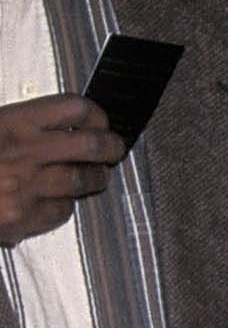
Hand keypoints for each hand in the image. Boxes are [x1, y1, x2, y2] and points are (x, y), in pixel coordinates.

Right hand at [0, 96, 123, 247]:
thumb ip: (18, 125)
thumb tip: (61, 123)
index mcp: (12, 122)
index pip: (73, 107)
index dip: (95, 113)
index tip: (100, 119)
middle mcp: (25, 152)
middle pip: (90, 144)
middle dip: (110, 146)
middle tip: (115, 148)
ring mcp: (27, 188)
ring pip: (83, 180)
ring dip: (96, 177)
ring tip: (98, 175)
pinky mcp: (23, 219)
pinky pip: (61, 211)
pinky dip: (64, 205)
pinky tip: (60, 200)